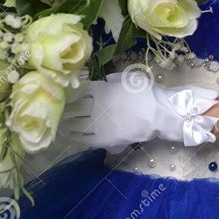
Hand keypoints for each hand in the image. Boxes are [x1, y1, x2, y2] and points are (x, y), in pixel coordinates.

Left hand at [60, 70, 218, 152]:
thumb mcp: (128, 78)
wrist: (157, 113)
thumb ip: (112, 80)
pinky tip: (70, 135)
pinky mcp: (102, 139)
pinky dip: (75, 136)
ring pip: (75, 123)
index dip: (71, 93)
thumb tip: (104, 82)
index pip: (78, 91)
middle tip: (60, 109)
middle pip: (73, 107)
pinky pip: (83, 138)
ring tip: (62, 123)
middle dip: (66, 108)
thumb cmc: (145, 93)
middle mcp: (94, 106)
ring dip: (67, 122)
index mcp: (99, 89)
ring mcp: (97, 123)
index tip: (66, 94)